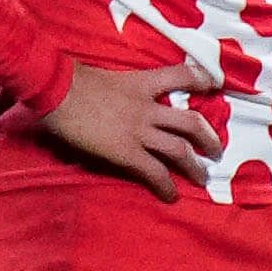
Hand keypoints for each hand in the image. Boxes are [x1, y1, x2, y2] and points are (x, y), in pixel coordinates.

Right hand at [41, 59, 220, 200]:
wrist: (56, 90)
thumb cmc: (69, 79)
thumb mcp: (100, 75)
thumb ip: (113, 84)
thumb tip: (104, 89)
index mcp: (141, 83)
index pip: (182, 76)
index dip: (201, 79)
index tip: (213, 83)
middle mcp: (147, 108)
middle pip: (191, 122)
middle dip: (208, 138)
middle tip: (216, 150)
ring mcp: (139, 131)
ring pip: (180, 150)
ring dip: (194, 167)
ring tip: (201, 178)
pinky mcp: (126, 152)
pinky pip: (154, 172)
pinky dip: (166, 186)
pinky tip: (171, 195)